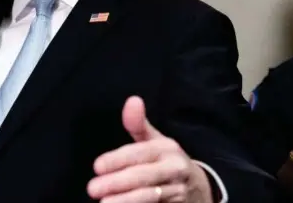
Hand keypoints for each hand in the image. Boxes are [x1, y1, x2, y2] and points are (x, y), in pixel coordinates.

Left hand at [87, 96, 212, 202]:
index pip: (139, 153)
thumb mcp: (156, 141)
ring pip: (151, 196)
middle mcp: (175, 169)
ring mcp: (178, 191)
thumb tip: (132, 100)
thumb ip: (138, 124)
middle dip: (117, 182)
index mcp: (167, 149)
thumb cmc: (168, 162)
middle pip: (144, 176)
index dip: (118, 160)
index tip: (97, 166)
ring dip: (126, 201)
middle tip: (92, 188)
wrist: (200, 189)